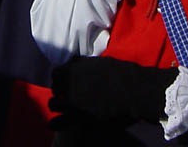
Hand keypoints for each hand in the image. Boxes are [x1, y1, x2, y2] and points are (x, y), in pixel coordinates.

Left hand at [49, 56, 177, 123]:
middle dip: (58, 91)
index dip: (60, 78)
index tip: (65, 82)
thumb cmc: (121, 73)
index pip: (56, 73)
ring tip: (61, 108)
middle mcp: (70, 83)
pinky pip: (61, 122)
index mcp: (75, 69)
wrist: (133, 89)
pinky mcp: (81, 116)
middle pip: (55, 87)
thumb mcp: (100, 62)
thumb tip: (75, 62)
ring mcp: (74, 101)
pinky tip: (54, 124)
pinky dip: (57, 123)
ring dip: (56, 105)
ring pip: (53, 104)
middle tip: (64, 95)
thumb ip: (84, 64)